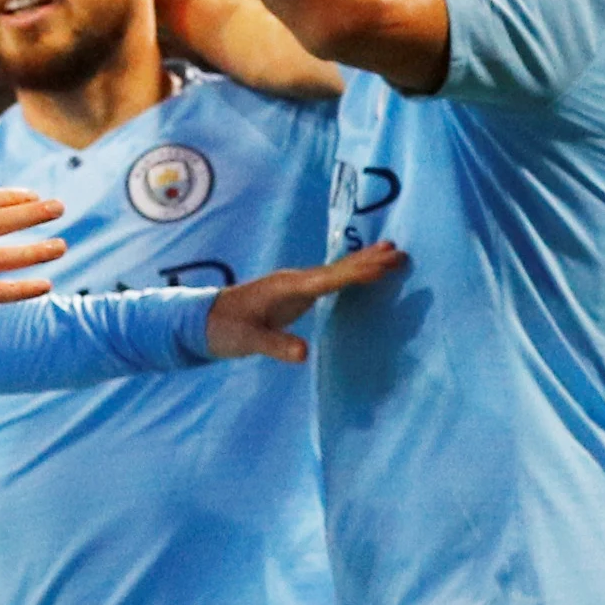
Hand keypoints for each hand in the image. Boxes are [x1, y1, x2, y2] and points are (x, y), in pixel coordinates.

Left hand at [204, 242, 402, 361]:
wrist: (203, 320)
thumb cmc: (224, 329)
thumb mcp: (247, 340)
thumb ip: (274, 345)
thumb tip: (304, 353)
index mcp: (287, 288)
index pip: (328, 280)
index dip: (355, 274)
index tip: (383, 266)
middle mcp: (295, 281)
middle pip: (338, 269)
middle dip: (369, 260)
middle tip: (401, 251)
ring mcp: (297, 285)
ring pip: (337, 271)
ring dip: (364, 262)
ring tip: (392, 251)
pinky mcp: (297, 294)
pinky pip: (331, 280)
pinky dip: (351, 274)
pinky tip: (363, 273)